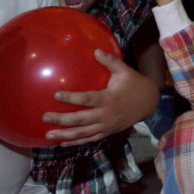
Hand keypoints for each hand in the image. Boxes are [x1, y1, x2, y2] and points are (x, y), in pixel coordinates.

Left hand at [44, 49, 159, 144]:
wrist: (149, 103)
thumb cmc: (134, 84)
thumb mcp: (124, 70)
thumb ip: (110, 61)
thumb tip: (95, 50)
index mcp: (109, 99)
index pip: (87, 99)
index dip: (71, 98)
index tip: (56, 94)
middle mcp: (106, 115)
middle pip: (81, 120)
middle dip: (61, 120)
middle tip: (45, 117)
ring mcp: (106, 126)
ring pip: (83, 133)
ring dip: (65, 134)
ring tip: (48, 134)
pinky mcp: (107, 132)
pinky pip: (89, 139)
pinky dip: (76, 142)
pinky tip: (62, 143)